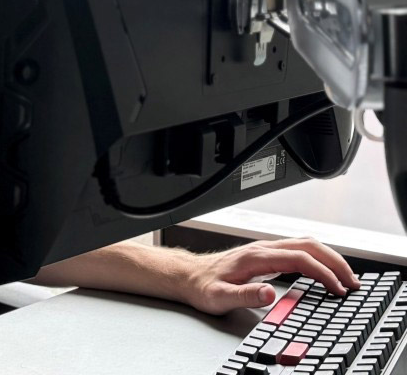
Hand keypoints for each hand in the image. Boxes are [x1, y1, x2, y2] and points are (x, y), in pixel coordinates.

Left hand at [182, 237, 360, 315]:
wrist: (188, 276)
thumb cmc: (203, 286)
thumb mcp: (219, 297)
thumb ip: (245, 295)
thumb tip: (270, 292)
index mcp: (255, 257)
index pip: (299, 259)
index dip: (322, 273)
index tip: (338, 288)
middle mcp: (262, 248)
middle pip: (308, 246)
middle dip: (335, 262)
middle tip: (353, 282)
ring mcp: (265, 249)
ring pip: (305, 244)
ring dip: (329, 258)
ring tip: (346, 277)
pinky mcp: (265, 254)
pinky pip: (299, 250)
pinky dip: (318, 258)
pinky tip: (324, 271)